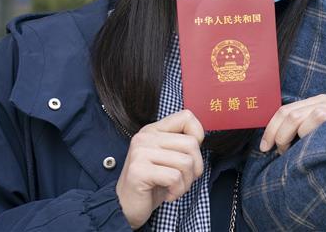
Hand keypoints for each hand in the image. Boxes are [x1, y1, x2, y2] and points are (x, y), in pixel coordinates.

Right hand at [115, 110, 204, 229]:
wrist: (125, 208)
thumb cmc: (152, 184)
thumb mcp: (168, 158)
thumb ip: (181, 144)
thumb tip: (200, 138)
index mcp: (153, 130)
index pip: (186, 117)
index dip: (198, 135)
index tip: (191, 154)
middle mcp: (145, 137)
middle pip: (191, 143)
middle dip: (195, 167)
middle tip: (183, 179)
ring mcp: (140, 152)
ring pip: (186, 162)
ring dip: (186, 182)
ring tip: (175, 188)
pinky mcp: (139, 171)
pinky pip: (175, 177)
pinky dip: (177, 190)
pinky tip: (168, 195)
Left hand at [259, 94, 325, 153]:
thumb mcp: (319, 135)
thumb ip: (303, 130)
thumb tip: (276, 140)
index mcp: (317, 102)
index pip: (285, 109)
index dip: (271, 127)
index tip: (265, 146)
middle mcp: (324, 100)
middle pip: (287, 112)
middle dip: (276, 134)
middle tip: (276, 152)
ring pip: (296, 117)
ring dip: (289, 138)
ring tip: (293, 152)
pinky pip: (312, 121)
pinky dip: (306, 136)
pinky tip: (310, 146)